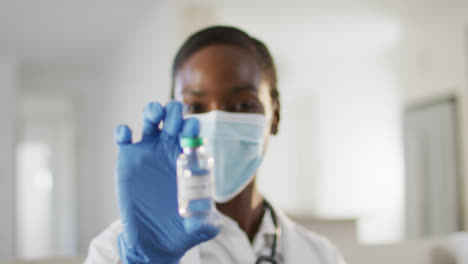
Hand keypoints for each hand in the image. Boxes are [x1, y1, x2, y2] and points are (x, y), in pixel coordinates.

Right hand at [115, 101, 219, 263]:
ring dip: (152, 111)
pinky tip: (126, 134)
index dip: (192, 127)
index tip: (191, 131)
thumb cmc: (182, 229)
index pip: (193, 133)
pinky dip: (123, 132)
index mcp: (190, 158)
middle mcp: (170, 150)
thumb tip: (204, 214)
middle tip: (173, 120)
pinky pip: (124, 139)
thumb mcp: (200, 228)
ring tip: (154, 114)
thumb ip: (206, 221)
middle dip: (174, 113)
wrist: (155, 240)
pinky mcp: (128, 159)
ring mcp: (148, 152)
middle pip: (173, 119)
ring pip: (150, 121)